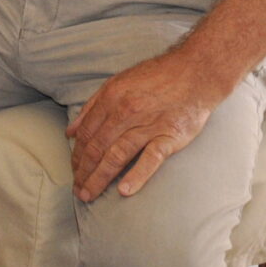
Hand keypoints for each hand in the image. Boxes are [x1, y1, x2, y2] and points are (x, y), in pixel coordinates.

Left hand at [64, 50, 228, 199]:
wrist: (194, 73)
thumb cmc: (155, 78)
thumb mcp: (117, 83)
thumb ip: (92, 107)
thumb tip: (71, 131)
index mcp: (111, 99)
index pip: (87, 134)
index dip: (77, 155)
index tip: (74, 171)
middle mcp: (126, 112)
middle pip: (98, 147)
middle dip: (84, 171)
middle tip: (78, 190)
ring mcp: (148, 125)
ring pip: (117, 155)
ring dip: (100, 177)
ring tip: (89, 194)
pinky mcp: (170, 136)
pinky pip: (151, 158)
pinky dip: (137, 175)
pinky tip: (124, 191)